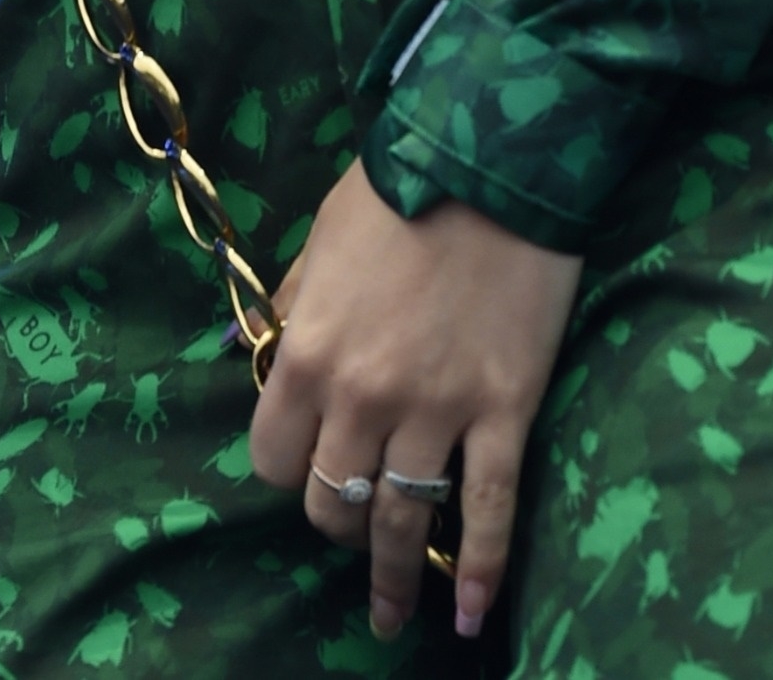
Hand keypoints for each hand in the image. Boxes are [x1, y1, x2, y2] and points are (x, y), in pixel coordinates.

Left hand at [250, 161, 581, 643]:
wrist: (495, 158)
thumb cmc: (401, 187)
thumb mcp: (322, 238)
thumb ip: (295, 304)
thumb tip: (271, 351)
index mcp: (309, 353)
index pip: (273, 459)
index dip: (288, 467)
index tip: (308, 460)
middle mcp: (362, 398)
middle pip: (333, 501)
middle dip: (339, 519)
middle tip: (356, 523)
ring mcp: (436, 412)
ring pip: (402, 523)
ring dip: (394, 577)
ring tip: (393, 614)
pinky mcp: (502, 412)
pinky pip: (487, 510)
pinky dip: (481, 570)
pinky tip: (474, 612)